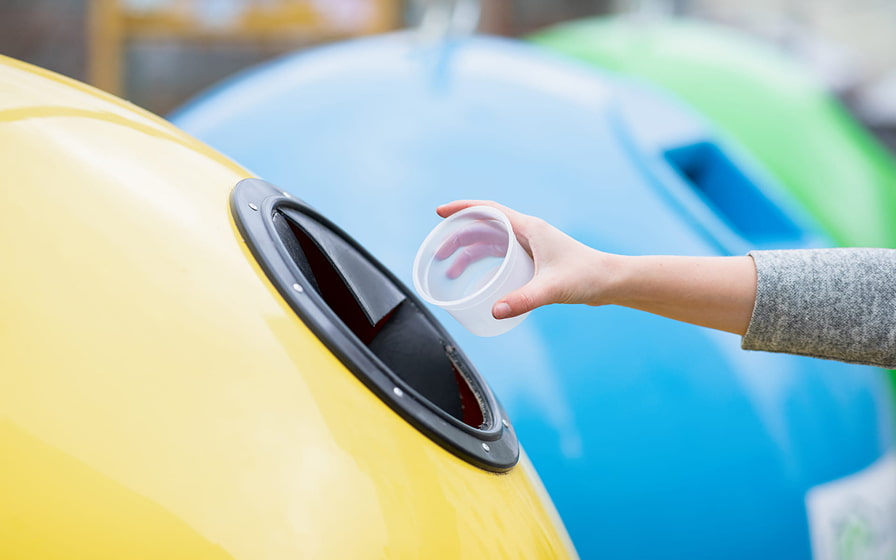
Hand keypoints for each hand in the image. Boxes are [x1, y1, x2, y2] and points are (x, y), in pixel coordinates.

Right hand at [436, 200, 615, 318]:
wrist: (610, 281)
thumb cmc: (586, 277)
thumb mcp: (551, 288)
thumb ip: (522, 300)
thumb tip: (494, 311)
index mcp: (529, 228)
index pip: (488, 210)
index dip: (462, 208)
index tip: (439, 212)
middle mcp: (528, 233)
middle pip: (484, 227)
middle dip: (458, 236)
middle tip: (438, 251)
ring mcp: (531, 246)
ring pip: (491, 243)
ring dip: (469, 253)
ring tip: (450, 270)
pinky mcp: (535, 260)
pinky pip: (501, 256)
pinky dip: (484, 264)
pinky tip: (477, 282)